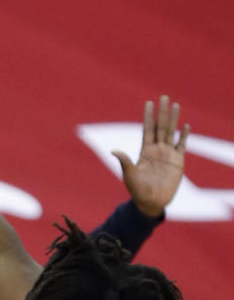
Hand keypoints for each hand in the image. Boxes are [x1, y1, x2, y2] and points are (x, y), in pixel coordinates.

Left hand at [113, 95, 188, 217]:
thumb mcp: (130, 175)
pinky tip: (186, 126)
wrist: (151, 202)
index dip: (148, 116)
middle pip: (160, 127)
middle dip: (162, 112)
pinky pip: (181, 145)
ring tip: (175, 105)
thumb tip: (113, 150)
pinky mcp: (178, 161)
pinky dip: (184, 136)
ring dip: (173, 119)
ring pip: (171, 132)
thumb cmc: (138, 190)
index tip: (148, 103)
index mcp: (145, 150)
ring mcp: (168, 154)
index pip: (147, 129)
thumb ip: (125, 162)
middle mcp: (157, 149)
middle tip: (164, 97)